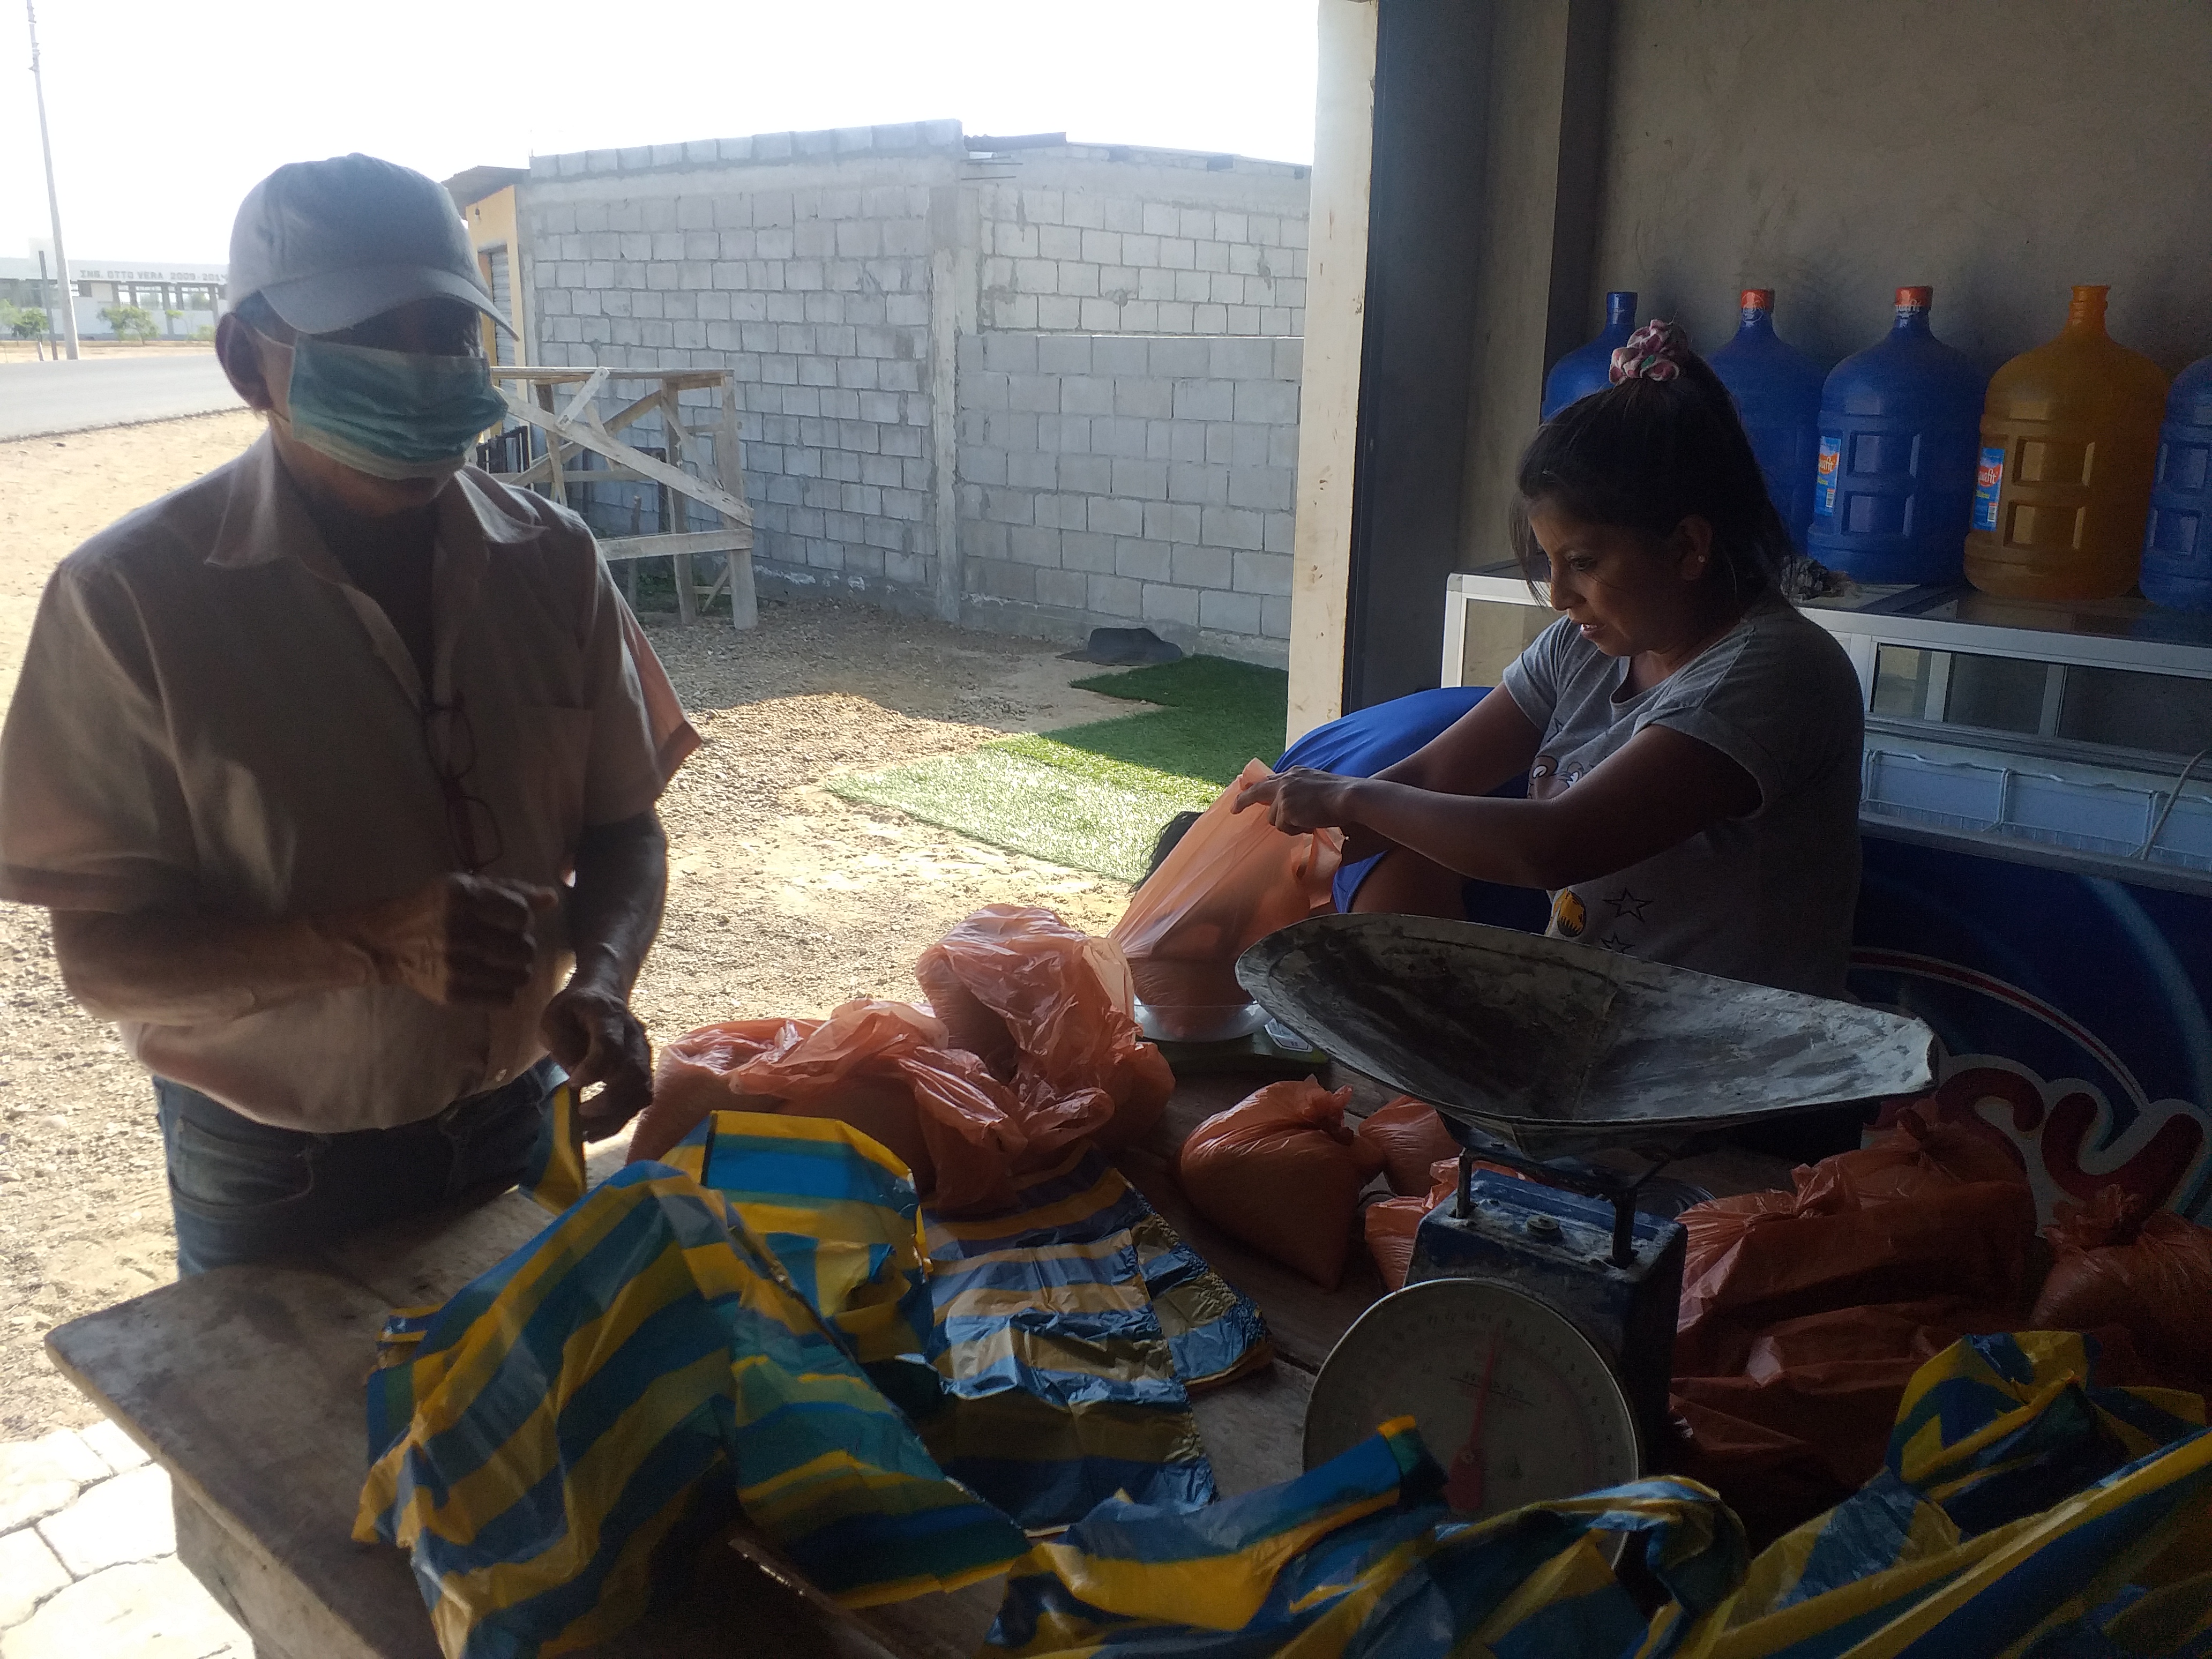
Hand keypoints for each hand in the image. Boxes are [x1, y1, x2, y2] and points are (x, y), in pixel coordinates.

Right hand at [351, 874, 559, 1005]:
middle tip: (505, 944)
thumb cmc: (435, 908)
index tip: (510, 922)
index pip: (522, 916)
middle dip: (522, 946)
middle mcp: (459, 932)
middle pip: (525, 949)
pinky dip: (505, 990)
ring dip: (517, 969)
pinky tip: (490, 978)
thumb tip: (551, 898)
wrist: (389, 941)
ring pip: (520, 976)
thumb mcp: (468, 887)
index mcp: (463, 898)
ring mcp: (456, 966)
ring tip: (499, 961)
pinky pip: (505, 999)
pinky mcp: (453, 994)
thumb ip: (512, 891)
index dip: (523, 920)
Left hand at [540, 980, 652, 1140]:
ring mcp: (643, 1055)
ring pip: (641, 1092)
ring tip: (587, 1131)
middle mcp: (634, 1036)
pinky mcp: (645, 1071)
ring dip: (615, 1117)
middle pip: (633, 1074)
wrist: (604, 995)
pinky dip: (620, 1119)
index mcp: (608, 1016)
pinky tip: (598, 1130)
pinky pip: (640, 1100)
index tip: (572, 1084)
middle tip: (580, 1115)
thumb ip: (561, 1042)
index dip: (594, 1068)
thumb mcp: (554, 1016)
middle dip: (607, 1102)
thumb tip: (574, 1074)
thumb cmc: (574, 1008)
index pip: (610, 1045)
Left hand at [1233, 767, 1358, 835]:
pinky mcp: (1285, 809)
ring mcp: (1283, 794)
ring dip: (1289, 824)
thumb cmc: (1340, 795)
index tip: (1243, 787)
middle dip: (1243, 800)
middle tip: (1234, 808)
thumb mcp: (1316, 785)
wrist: (1349, 797)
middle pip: (1257, 792)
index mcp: (1294, 773)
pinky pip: (1283, 827)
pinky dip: (1296, 829)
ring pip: (1274, 819)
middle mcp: (1285, 781)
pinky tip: (1310, 824)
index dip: (1256, 786)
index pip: (1270, 779)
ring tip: (1309, 821)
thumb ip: (1300, 790)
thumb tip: (1289, 807)